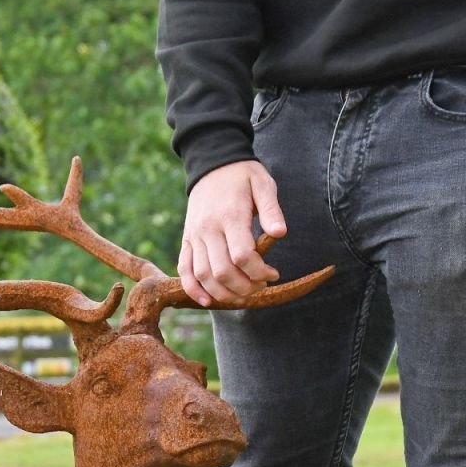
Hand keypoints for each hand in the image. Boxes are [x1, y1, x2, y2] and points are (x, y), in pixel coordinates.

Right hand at [179, 160, 286, 306]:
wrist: (212, 165)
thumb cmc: (243, 176)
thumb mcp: (263, 184)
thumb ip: (271, 210)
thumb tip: (280, 233)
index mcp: (230, 216)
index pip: (242, 256)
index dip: (259, 271)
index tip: (273, 274)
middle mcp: (208, 230)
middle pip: (223, 271)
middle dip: (244, 287)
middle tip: (261, 287)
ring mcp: (194, 237)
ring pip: (203, 276)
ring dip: (223, 293)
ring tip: (242, 295)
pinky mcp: (187, 241)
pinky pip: (184, 271)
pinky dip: (193, 290)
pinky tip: (207, 302)